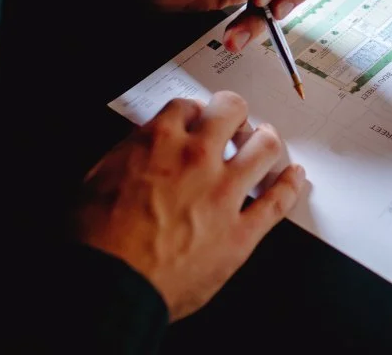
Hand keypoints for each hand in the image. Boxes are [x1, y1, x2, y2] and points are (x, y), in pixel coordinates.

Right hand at [76, 93, 306, 320]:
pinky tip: (295, 177)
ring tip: (266, 140)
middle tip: (235, 120)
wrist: (110, 285)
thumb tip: (144, 148)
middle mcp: (198, 158)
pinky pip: (278, 201)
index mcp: (160, 141)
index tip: (197, 119)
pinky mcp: (242, 232)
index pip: (189, 106)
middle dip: (234, 113)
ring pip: (264, 148)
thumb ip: (131, 155)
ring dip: (266, 140)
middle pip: (233, 112)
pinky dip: (290, 185)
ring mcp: (225, 193)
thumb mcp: (98, 178)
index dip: (195, 111)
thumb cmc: (95, 239)